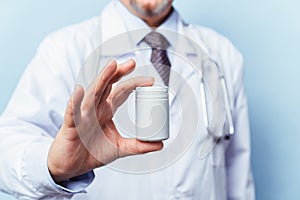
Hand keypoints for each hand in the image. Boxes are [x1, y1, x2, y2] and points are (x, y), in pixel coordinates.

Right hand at [48, 59, 162, 181]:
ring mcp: (83, 116)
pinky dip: (75, 102)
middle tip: (132, 63)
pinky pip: (72, 113)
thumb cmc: (92, 152)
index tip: (150, 81)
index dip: (134, 84)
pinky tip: (79, 91)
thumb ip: (138, 145)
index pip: (121, 92)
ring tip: (112, 66)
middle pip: (107, 86)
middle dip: (118, 73)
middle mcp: (95, 109)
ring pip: (92, 93)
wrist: (71, 166)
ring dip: (101, 79)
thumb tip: (160, 144)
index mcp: (106, 110)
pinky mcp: (71, 126)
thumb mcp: (119, 148)